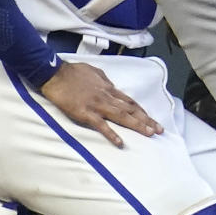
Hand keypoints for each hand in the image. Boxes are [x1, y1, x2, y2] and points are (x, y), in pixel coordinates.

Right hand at [40, 60, 162, 145]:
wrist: (56, 74)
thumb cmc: (74, 72)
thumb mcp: (95, 72)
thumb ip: (105, 81)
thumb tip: (113, 86)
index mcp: (109, 88)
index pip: (130, 101)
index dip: (142, 111)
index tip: (152, 119)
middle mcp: (107, 97)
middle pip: (130, 109)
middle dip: (146, 120)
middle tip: (159, 130)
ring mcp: (97, 105)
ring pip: (121, 116)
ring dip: (136, 125)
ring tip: (149, 133)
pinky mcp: (86, 113)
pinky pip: (101, 125)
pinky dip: (111, 134)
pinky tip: (120, 142)